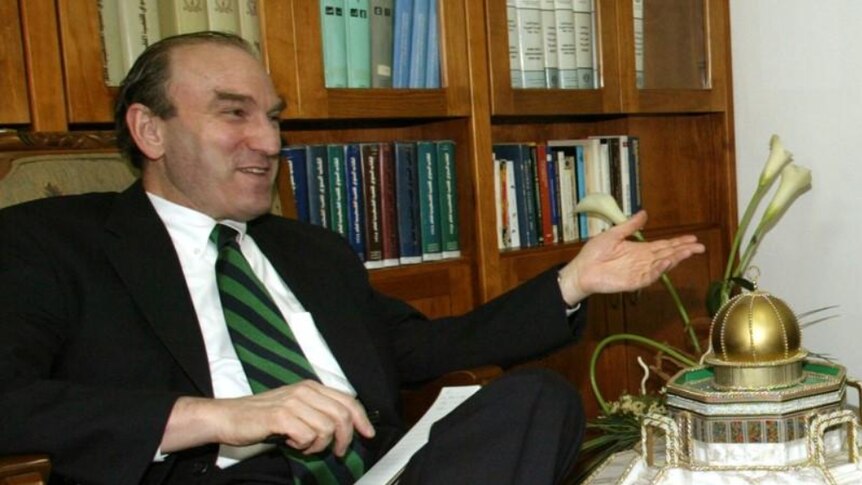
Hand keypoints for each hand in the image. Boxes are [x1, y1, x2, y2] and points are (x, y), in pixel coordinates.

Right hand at [161, 380, 374, 456]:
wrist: (229, 417)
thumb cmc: (261, 416)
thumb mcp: (295, 407)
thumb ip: (317, 411)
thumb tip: (344, 427)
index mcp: (311, 387)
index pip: (347, 400)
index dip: (362, 419)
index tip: (368, 434)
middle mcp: (305, 391)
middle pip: (342, 415)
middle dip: (345, 438)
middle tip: (337, 452)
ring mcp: (293, 402)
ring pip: (327, 428)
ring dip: (319, 444)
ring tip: (304, 445)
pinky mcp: (281, 416)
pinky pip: (307, 436)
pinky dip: (303, 445)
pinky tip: (291, 443)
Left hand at [557, 211, 704, 304]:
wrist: (582, 270)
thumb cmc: (594, 253)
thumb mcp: (614, 234)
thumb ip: (630, 226)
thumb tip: (645, 213)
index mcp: (640, 250)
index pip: (664, 245)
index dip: (678, 242)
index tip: (693, 238)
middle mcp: (643, 261)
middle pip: (668, 255)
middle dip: (684, 250)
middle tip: (700, 246)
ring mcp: (640, 272)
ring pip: (662, 265)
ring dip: (676, 258)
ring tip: (688, 252)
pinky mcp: (633, 282)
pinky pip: (649, 276)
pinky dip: (659, 270)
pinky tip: (667, 262)